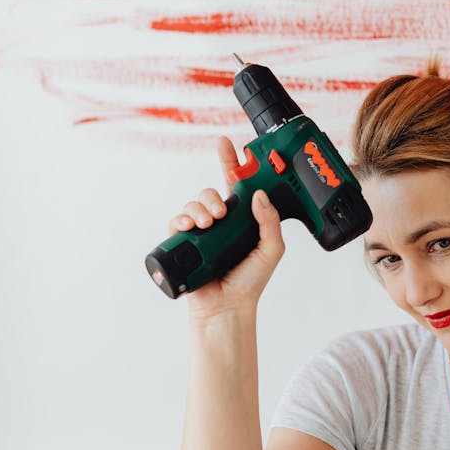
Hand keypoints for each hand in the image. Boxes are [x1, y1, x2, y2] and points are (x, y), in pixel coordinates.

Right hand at [169, 135, 284, 319]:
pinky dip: (181, 218)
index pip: (236, 184)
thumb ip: (270, 222)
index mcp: (242, 219)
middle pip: (211, 192)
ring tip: (208, 223)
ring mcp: (201, 232)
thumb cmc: (251, 281)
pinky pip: (177, 221)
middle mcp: (220, 222)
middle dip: (214, 194)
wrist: (228, 307)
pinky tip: (189, 225)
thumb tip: (259, 195)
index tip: (229, 143)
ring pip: (194, 204)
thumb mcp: (272, 249)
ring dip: (199, 207)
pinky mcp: (183, 243)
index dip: (231, 162)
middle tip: (221, 211)